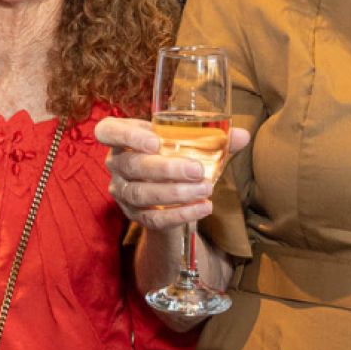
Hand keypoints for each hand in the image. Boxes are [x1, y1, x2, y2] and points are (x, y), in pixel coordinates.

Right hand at [96, 116, 250, 231]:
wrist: (170, 197)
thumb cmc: (176, 159)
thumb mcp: (191, 145)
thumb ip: (215, 139)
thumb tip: (242, 135)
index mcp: (124, 139)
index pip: (108, 131)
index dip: (127, 135)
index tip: (155, 141)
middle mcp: (117, 164)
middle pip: (132, 165)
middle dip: (166, 168)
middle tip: (198, 171)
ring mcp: (122, 192)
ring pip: (140, 194)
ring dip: (175, 193)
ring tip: (205, 190)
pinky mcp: (135, 215)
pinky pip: (152, 218)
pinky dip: (179, 214)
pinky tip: (202, 209)